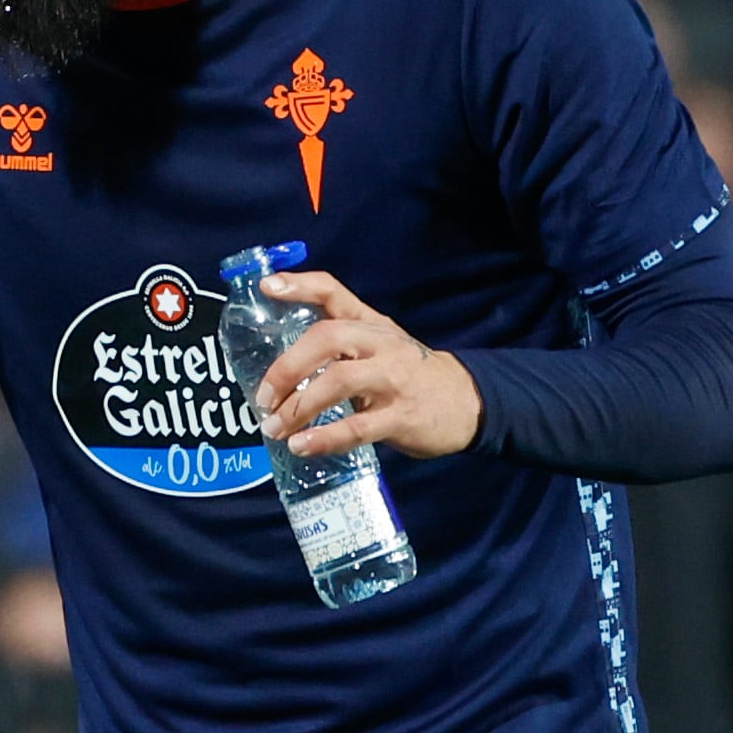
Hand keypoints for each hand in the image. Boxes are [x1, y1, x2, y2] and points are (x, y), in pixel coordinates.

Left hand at [250, 271, 481, 459]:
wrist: (469, 403)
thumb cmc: (411, 374)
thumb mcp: (381, 346)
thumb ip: (342, 347)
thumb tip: (283, 369)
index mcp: (371, 324)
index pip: (334, 292)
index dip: (300, 285)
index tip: (267, 285)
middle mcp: (381, 344)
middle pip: (327, 338)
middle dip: (287, 367)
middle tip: (263, 397)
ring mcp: (393, 379)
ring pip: (338, 382)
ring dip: (298, 408)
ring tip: (275, 428)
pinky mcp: (401, 416)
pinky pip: (356, 428)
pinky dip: (323, 438)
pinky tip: (301, 446)